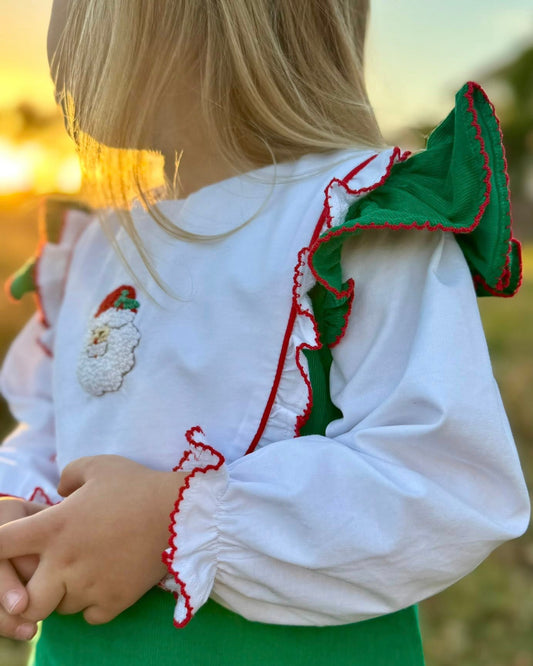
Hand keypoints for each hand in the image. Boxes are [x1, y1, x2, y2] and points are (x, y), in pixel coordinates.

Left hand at [0, 456, 184, 625]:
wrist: (179, 512)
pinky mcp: (115, 600)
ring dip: (67, 594)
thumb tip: (59, 491)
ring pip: (60, 609)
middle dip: (32, 593)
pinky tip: (106, 581)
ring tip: (86, 572)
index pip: (0, 546)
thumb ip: (68, 476)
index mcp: (54, 527)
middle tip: (52, 574)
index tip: (13, 548)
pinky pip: (91, 616)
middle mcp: (65, 562)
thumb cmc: (136, 485)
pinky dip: (94, 604)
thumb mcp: (98, 466)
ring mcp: (90, 585)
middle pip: (25, 602)